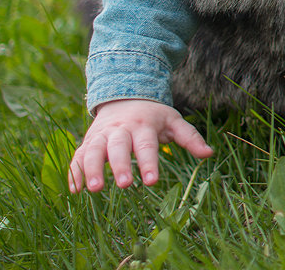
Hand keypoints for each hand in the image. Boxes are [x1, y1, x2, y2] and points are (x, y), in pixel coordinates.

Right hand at [68, 99, 213, 192]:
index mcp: (143, 125)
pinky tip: (75, 189)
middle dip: (120, 165)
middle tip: (124, 185)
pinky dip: (75, 171)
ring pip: (93, 150)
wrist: (124, 95)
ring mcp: (101, 135)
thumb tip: (210, 154)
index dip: (149, 163)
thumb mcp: (174, 121)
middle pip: (118, 146)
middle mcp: (120, 129)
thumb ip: (190, 137)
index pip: (147, 145)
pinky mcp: (88, 141)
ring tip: (95, 190)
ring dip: (92, 169)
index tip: (152, 182)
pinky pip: (78, 156)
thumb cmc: (153, 115)